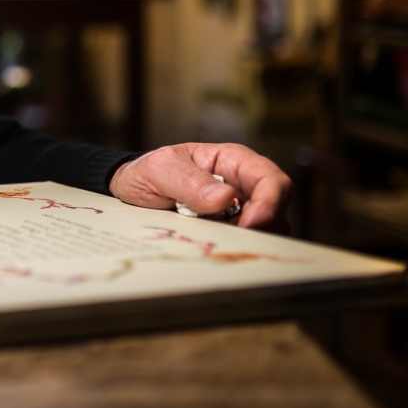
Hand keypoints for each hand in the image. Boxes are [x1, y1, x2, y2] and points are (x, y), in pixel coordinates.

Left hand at [108, 142, 291, 230]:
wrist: (130, 190)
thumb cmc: (148, 172)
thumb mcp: (160, 170)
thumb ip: (189, 181)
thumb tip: (226, 197)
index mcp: (232, 161)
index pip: (270, 178)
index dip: (270, 202)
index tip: (252, 224)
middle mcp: (243, 184)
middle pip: (277, 207)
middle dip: (264, 226)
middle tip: (234, 240)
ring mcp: (239, 209)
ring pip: (267, 229)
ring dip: (248, 239)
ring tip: (213, 237)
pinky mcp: (229, 229)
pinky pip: (245, 242)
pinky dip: (235, 247)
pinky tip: (211, 244)